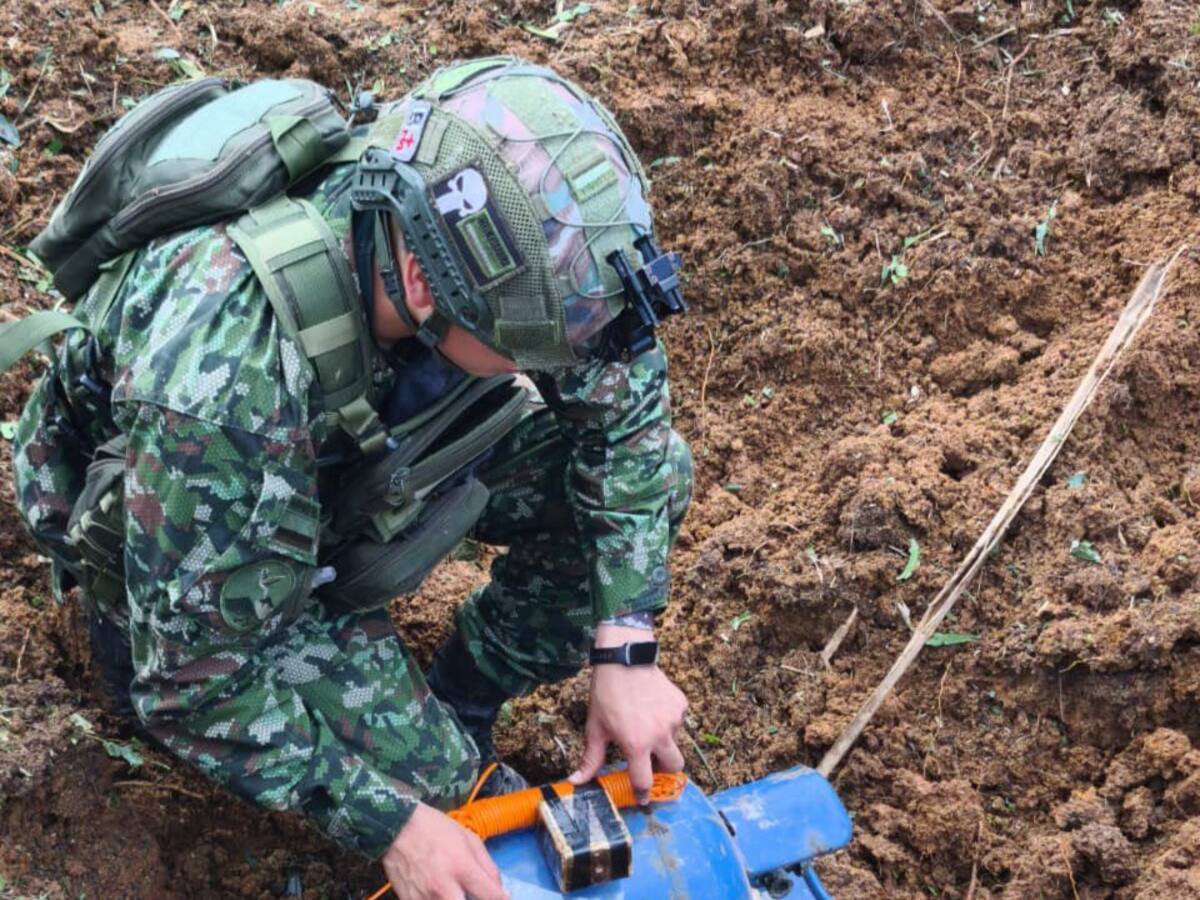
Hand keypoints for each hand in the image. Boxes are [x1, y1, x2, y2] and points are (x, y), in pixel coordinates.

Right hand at [382, 803, 508, 899]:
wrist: (395, 827)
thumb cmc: (435, 829)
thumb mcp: (468, 838)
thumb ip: (488, 865)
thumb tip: (501, 890)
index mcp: (461, 867)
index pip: (491, 896)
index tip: (503, 898)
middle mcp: (444, 888)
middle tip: (474, 894)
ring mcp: (425, 898)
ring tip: (455, 890)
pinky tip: (439, 892)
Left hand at [568, 624, 687, 803]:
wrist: (624, 657)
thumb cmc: (607, 693)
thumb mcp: (595, 727)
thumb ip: (590, 758)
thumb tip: (575, 782)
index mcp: (637, 744)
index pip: (645, 781)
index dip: (643, 793)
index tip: (642, 797)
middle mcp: (660, 735)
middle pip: (674, 766)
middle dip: (665, 769)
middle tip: (651, 760)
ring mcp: (674, 719)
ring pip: (675, 741)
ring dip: (664, 740)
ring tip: (646, 724)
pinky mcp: (681, 704)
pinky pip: (678, 720)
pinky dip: (668, 719)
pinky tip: (652, 708)